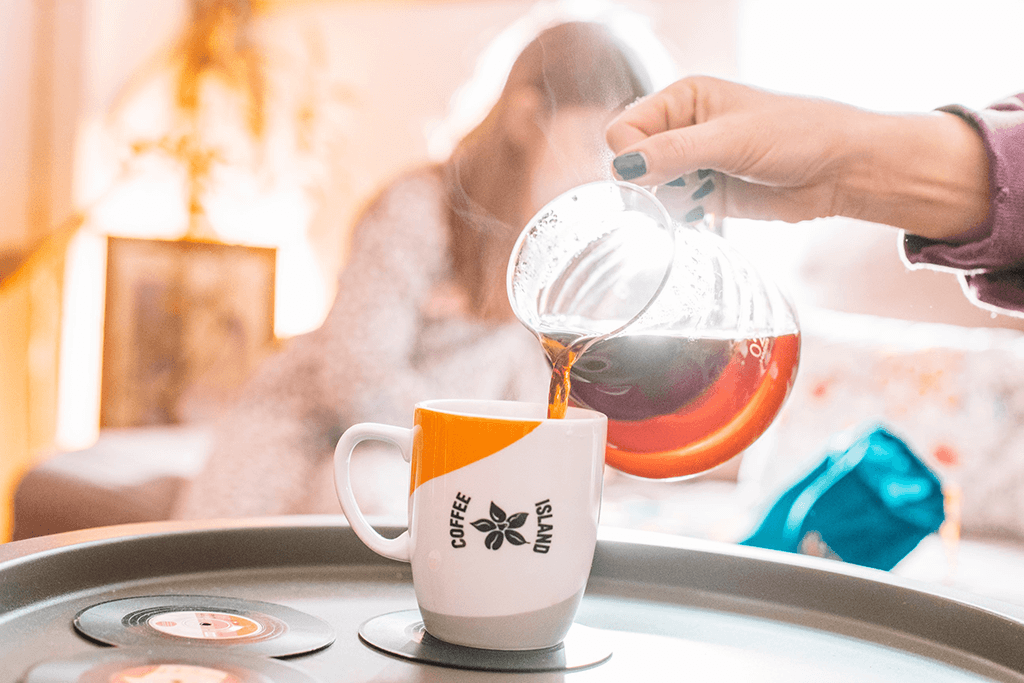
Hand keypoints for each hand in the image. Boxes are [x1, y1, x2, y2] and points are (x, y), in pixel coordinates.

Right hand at [605, 76, 989, 237]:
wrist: (841, 169)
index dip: (633, 155)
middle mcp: (683, 128)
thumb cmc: (797, 134)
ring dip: (669, 198)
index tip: (653, 173)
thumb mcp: (730, 139)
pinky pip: (672, 207)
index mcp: (684, 98)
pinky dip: (682, 214)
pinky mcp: (706, 193)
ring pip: (649, 188)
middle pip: (632, 160)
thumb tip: (624, 168)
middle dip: (650, 179)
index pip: (625, 129)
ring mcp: (694, 162)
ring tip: (705, 193)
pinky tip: (708, 209)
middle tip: (684, 184)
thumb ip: (673, 153)